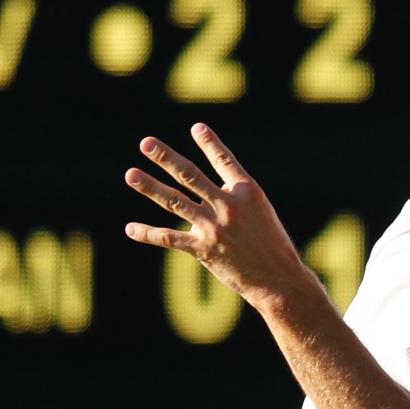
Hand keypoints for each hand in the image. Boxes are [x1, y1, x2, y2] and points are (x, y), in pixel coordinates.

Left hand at [124, 125, 317, 309]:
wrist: (279, 280)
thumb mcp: (262, 213)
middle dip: (166, 157)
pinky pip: (170, 238)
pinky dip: (148, 234)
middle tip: (146, 143)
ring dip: (151, 187)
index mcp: (248, 192)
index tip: (196, 128)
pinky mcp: (204, 249)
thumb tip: (200, 193)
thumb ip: (234, 199)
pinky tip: (130, 228)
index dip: (210, 143)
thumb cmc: (273, 246)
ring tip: (131, 175)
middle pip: (190, 175)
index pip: (224, 160)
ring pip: (175, 201)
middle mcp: (229, 205)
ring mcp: (214, 227)